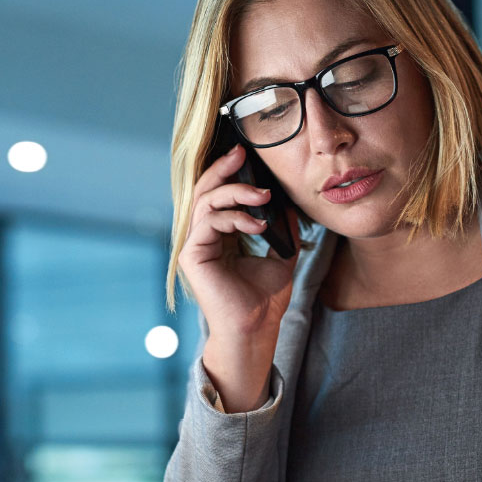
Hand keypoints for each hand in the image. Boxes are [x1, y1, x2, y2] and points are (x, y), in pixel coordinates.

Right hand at [182, 144, 298, 411]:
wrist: (256, 328)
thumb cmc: (264, 298)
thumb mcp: (281, 254)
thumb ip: (282, 228)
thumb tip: (289, 202)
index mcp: (219, 235)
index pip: (218, 195)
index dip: (230, 173)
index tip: (249, 156)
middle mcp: (203, 237)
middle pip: (205, 190)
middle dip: (224, 169)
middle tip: (242, 153)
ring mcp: (194, 245)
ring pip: (205, 201)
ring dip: (235, 192)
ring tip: (263, 195)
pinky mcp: (191, 255)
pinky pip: (208, 222)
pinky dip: (234, 217)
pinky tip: (258, 225)